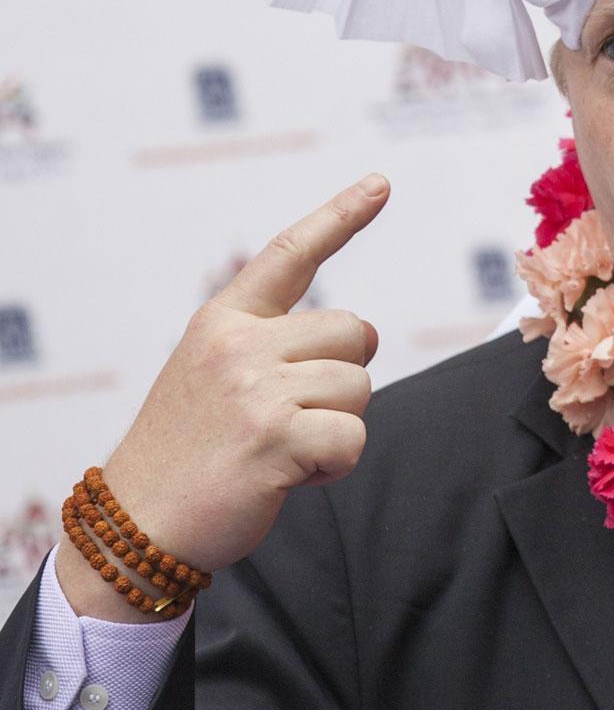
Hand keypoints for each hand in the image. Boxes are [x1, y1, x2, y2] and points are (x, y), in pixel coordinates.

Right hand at [55, 176, 388, 618]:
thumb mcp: (211, 376)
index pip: (290, 254)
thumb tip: (353, 337)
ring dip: (335, 426)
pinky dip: (334, 465)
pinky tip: (286, 476)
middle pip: (356, 333)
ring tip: (278, 450)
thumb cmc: (186, 454)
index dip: (341, 215)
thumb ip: (268, 346)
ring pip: (360, 387)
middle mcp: (239, 344)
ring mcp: (256, 387)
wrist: (135, 525)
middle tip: (291, 417)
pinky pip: (353, 438)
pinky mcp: (275, 435)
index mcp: (223, 321)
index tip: (381, 184)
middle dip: (343, 377)